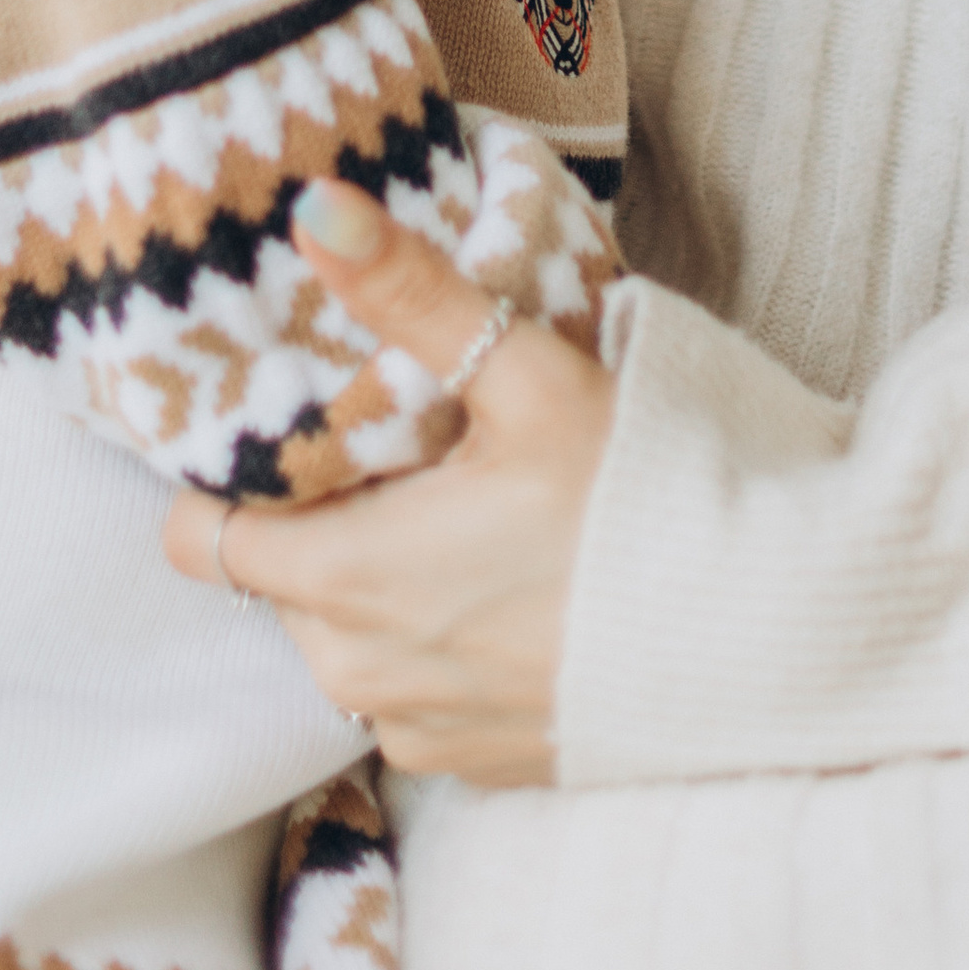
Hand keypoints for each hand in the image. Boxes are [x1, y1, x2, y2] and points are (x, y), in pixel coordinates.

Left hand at [162, 184, 617, 786]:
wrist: (763, 635)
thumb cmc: (637, 502)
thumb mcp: (523, 377)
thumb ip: (407, 293)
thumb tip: (314, 207)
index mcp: (345, 580)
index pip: (205, 542)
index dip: (225, 479)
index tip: (270, 429)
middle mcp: (360, 673)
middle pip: (282, 582)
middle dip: (317, 518)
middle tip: (392, 446)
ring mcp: (419, 729)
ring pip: (346, 638)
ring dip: (377, 581)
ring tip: (457, 506)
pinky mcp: (476, 762)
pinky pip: (412, 689)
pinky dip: (435, 638)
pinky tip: (505, 582)